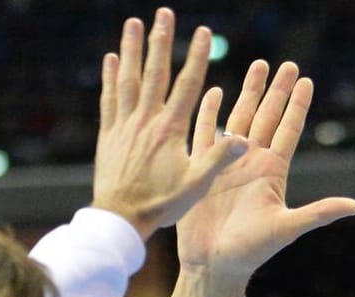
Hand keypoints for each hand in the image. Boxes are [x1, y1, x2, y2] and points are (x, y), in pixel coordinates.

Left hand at [90, 8, 246, 240]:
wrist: (120, 219)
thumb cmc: (161, 204)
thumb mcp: (196, 185)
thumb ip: (219, 158)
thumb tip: (245, 138)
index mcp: (170, 130)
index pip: (187, 85)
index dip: (196, 56)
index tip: (202, 31)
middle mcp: (146, 121)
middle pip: (154, 73)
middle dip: (160, 41)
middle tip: (163, 13)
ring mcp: (124, 125)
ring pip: (128, 79)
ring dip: (131, 49)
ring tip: (133, 23)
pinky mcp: (108, 135)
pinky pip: (109, 99)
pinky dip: (109, 77)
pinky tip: (110, 59)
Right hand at [177, 59, 354, 281]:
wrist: (214, 266)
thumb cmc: (251, 252)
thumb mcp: (287, 228)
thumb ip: (319, 213)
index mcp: (271, 172)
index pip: (288, 130)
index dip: (297, 105)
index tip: (306, 79)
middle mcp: (251, 163)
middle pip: (267, 117)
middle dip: (276, 90)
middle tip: (286, 63)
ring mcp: (226, 165)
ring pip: (240, 118)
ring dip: (249, 93)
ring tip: (257, 66)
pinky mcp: (203, 170)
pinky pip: (205, 135)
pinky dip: (208, 113)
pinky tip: (212, 92)